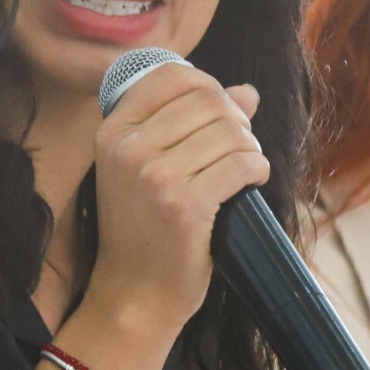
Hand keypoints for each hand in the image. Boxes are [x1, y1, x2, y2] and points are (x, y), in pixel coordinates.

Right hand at [87, 61, 267, 340]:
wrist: (133, 294)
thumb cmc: (144, 230)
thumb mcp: (147, 169)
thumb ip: (190, 123)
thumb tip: (247, 92)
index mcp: (112, 132)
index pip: (170, 75)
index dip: (207, 85)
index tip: (220, 111)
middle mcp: (128, 148)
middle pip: (207, 99)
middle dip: (236, 118)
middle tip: (239, 145)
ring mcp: (155, 176)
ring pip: (230, 130)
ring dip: (249, 146)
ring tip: (244, 167)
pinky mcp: (185, 204)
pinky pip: (241, 163)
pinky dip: (257, 168)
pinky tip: (252, 181)